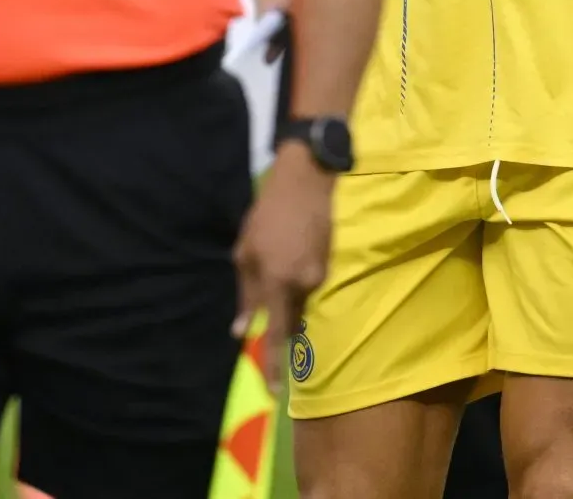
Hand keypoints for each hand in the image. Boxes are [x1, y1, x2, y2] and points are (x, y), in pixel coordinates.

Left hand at [236, 146, 335, 356]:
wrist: (307, 181)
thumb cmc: (268, 214)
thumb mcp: (245, 252)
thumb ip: (245, 295)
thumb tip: (241, 331)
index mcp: (276, 282)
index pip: (275, 333)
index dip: (272, 364)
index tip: (273, 391)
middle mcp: (303, 285)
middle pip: (290, 322)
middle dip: (279, 322)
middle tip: (268, 295)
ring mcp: (320, 276)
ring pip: (300, 303)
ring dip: (288, 296)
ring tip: (280, 262)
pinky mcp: (330, 265)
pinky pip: (310, 286)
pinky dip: (299, 281)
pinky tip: (293, 254)